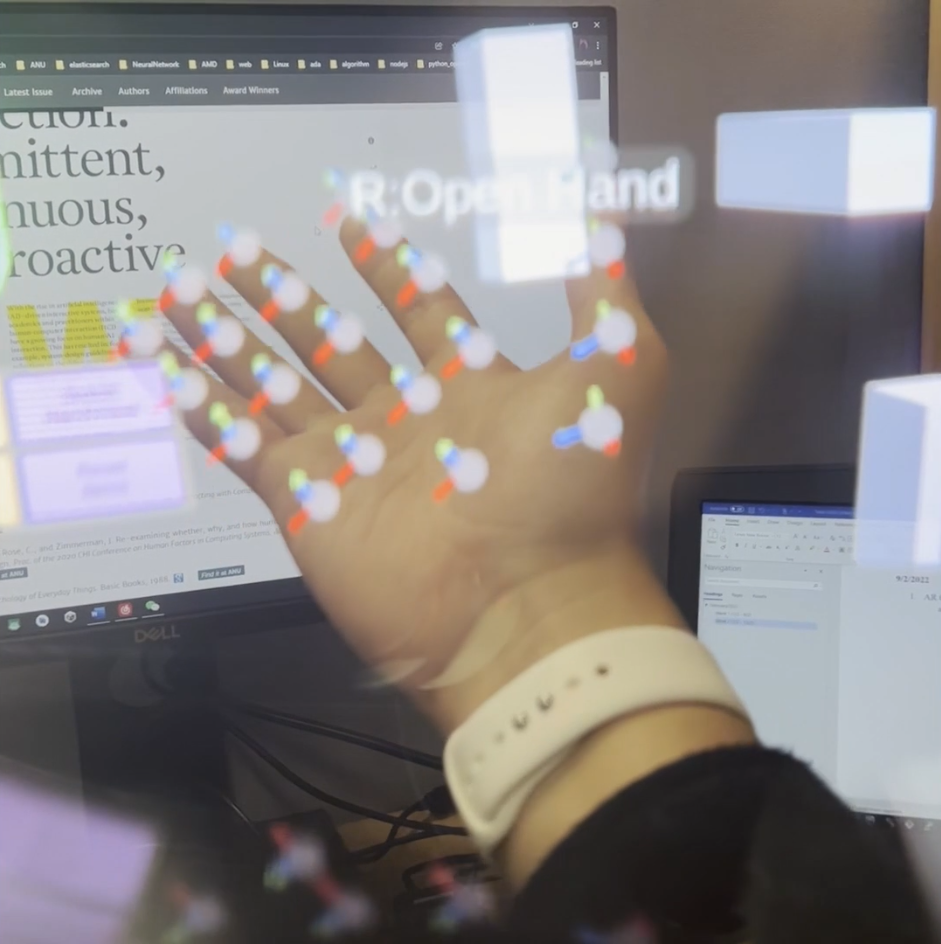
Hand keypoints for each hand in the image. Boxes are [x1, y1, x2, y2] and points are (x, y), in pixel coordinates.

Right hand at [154, 217, 678, 733]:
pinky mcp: (309, 507)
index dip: (386, 267)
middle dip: (283, 298)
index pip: (418, 312)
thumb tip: (595, 225)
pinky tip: (171, 372)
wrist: (530, 610)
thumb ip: (603, 293)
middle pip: (330, 344)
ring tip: (183, 297)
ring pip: (276, 389)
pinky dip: (206, 413)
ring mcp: (354, 464)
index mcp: (470, 388)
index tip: (351, 224)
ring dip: (228, 344)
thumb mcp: (618, 370)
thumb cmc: (576, 494)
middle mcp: (406, 422)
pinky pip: (245, 449)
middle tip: (237, 252)